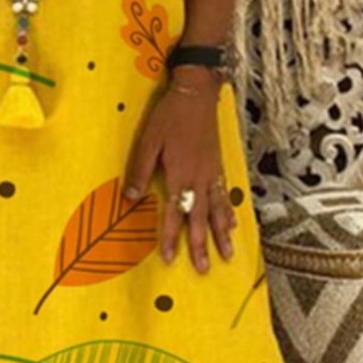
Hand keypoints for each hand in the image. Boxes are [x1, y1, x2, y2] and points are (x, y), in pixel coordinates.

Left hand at [123, 67, 236, 271]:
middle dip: (201, 245)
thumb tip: (129, 199)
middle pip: (200, 218)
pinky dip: (229, 212)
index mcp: (180, 174)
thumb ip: (140, 170)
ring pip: (218, 210)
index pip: (175, 213)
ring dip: (221, 235)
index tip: (170, 258)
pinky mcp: (219, 165)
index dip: (171, 236)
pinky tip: (233, 224)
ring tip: (227, 256)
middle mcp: (199, 179)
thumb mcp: (148, 140)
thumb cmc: (169, 115)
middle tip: (204, 269)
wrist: (197, 93)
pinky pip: (225, 195)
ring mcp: (212, 173)